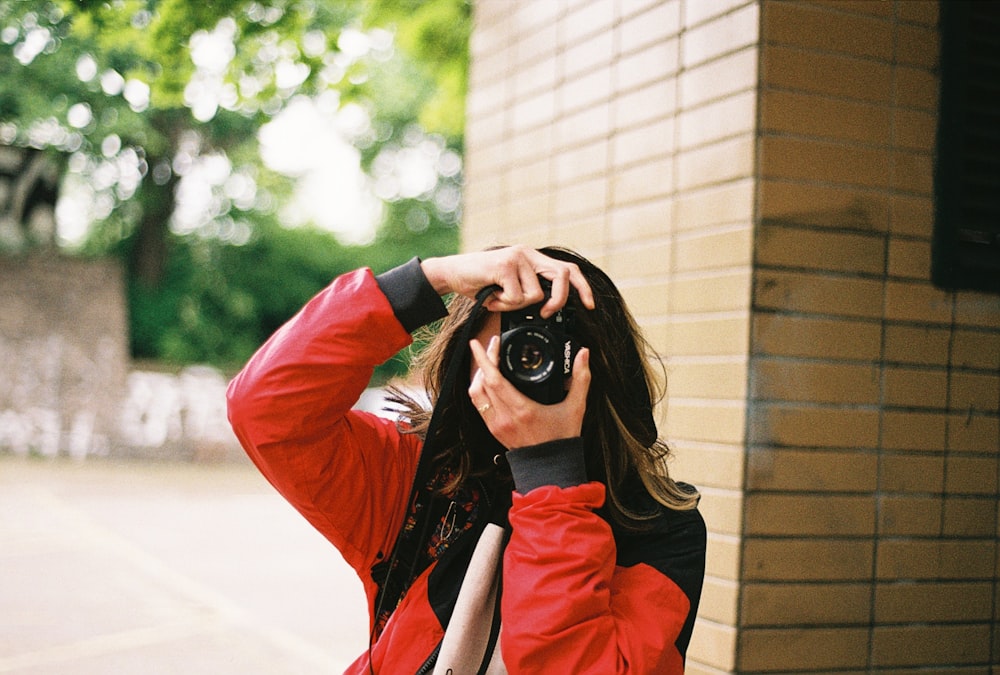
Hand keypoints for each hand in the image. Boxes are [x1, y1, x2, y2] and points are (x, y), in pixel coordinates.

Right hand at [421, 245, 594, 316]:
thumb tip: (548, 311)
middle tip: (544, 314)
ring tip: (498, 299)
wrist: (452, 274)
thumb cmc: (481, 284)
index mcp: (533, 258)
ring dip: (515, 305)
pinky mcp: (505, 265)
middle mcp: (528, 253)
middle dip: (558, 301)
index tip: (590, 305)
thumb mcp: (510, 287)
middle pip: (562, 277)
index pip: (567, 269)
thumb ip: (529, 292)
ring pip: (535, 295)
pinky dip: (502, 304)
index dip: (582, 287)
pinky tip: (490, 297)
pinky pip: (516, 297)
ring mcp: (517, 257)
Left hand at [468, 335, 590, 449]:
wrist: (551, 468)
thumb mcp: (576, 407)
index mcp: (522, 410)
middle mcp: (505, 417)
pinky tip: (488, 381)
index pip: (495, 379)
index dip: (485, 359)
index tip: (480, 344)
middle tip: (492, 346)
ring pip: (476, 394)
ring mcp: (496, 425)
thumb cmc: (562, 439)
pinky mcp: (493, 430)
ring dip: (478, 375)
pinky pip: (478, 405)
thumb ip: (581, 378)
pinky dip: (479, 390)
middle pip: (483, 383)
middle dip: (484, 360)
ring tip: (488, 362)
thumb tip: (584, 354)